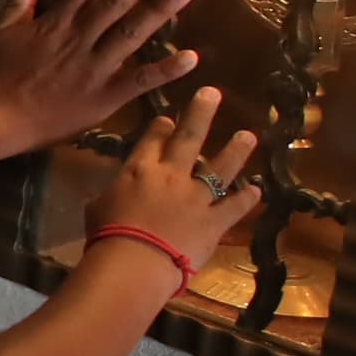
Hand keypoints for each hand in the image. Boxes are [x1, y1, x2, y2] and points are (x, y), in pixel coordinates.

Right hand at [0, 0, 196, 145]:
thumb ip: (17, 3)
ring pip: (132, 35)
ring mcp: (96, 68)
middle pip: (114, 4)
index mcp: (56, 24)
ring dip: (158, 12)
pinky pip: (139, 81)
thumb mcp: (1, 34)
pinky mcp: (106, 97)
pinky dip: (165, 71)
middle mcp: (80, 41)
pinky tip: (191, 58)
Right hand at [86, 87, 264, 272]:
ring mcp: (196, 197)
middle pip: (189, 138)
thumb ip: (111, 196)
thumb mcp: (98, 208)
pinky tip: (257, 190)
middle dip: (201, 113)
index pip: (152, 141)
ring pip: (220, 168)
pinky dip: (247, 199)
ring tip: (249, 135)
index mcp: (139, 170)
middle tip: (212, 93)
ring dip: (236, 150)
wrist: (134, 262)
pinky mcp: (214, 221)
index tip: (169, 118)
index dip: (161, 127)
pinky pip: (234, 207)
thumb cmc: (106, 236)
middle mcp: (171, 176)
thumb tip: (111, 196)